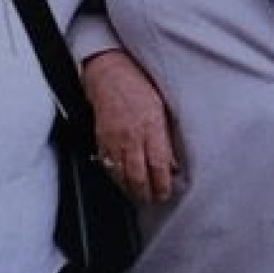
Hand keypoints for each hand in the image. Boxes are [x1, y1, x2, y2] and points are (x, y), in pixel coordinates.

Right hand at [81, 49, 180, 204]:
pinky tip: (122, 182)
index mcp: (151, 127)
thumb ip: (166, 137)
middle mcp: (132, 136)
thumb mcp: (161, 108)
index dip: (163, 185)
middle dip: (147, 193)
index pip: (158, 166)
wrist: (109, 72)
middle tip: (153, 200)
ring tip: (139, 196)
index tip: (166, 192)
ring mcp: (114, 139)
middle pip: (139, 176)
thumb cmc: (138, 84)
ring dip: (131, 189)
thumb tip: (172, 162)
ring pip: (121, 175)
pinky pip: (107, 165)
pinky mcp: (101, 139)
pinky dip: (116, 177)